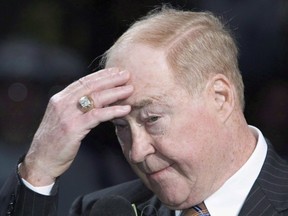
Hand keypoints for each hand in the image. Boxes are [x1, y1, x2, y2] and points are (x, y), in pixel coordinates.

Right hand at [19, 68, 132, 185]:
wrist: (40, 161)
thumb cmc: (55, 142)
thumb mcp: (62, 119)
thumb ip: (75, 107)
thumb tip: (94, 100)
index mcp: (60, 99)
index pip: (83, 82)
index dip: (101, 75)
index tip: (116, 71)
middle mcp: (62, 103)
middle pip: (91, 86)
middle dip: (111, 79)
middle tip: (127, 74)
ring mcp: (67, 115)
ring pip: (96, 98)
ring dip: (115, 92)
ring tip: (130, 89)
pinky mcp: (73, 128)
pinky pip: (97, 116)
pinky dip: (113, 111)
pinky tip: (126, 109)